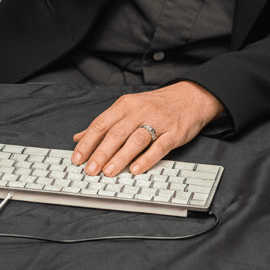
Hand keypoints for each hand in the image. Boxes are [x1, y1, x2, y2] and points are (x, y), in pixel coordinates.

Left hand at [71, 81, 223, 177]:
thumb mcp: (128, 107)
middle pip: (117, 133)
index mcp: (126, 105)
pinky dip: (147, 158)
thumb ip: (104, 123)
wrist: (191, 97)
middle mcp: (140, 111)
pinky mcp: (174, 133)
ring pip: (136, 139)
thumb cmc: (157, 104)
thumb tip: (79, 137)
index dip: (88, 142)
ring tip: (109, 172)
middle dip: (101, 153)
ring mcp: (158, 122)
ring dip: (121, 157)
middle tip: (90, 170)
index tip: (77, 158)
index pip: (101, 124)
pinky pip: (159, 146)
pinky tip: (136, 169)